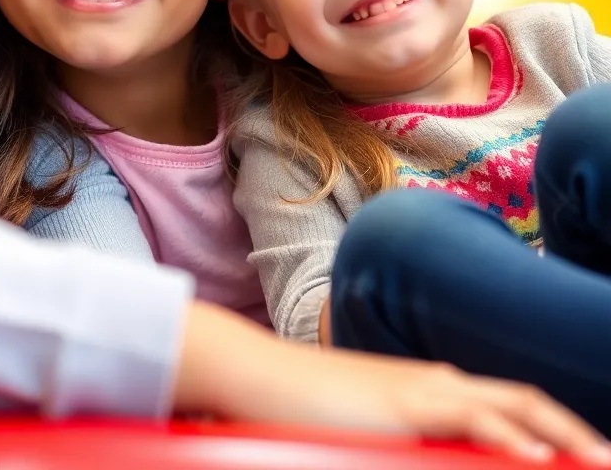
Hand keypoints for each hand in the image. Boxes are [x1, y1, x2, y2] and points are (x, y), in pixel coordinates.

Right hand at [173, 301, 610, 463]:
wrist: (260, 376)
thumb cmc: (306, 409)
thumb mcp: (369, 433)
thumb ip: (405, 444)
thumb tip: (427, 457)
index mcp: (431, 391)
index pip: (509, 408)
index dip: (553, 431)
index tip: (585, 460)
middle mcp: (437, 382)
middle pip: (525, 402)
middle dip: (575, 433)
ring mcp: (422, 388)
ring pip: (510, 407)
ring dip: (560, 435)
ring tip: (601, 462)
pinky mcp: (403, 401)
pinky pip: (470, 416)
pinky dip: (510, 437)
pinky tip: (537, 459)